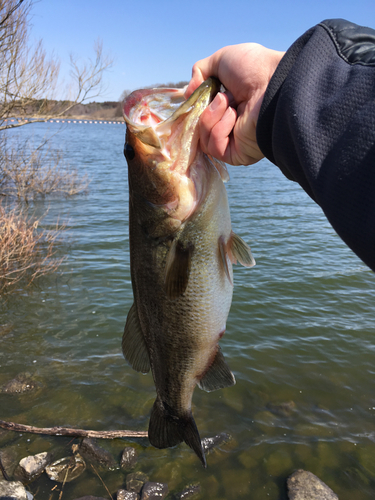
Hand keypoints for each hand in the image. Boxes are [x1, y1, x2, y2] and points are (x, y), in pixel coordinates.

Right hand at [185, 43, 284, 165]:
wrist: (274, 82)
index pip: (199, 116)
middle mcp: (229, 125)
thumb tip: (188, 94)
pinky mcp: (237, 155)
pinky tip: (233, 115)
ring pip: (203, 140)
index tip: (196, 95)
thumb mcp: (220, 60)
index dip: (194, 107)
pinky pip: (215, 148)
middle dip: (202, 111)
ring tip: (228, 101)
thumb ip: (199, 72)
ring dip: (210, 116)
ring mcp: (233, 141)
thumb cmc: (254, 68)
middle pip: (197, 130)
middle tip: (217, 96)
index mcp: (226, 106)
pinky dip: (219, 129)